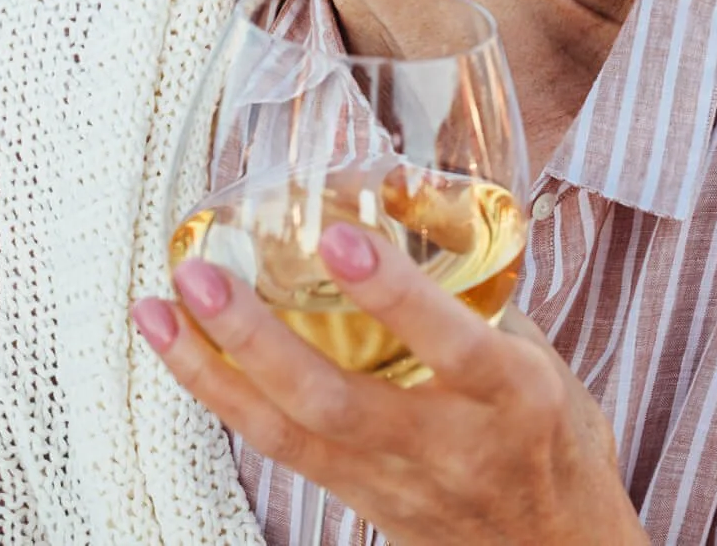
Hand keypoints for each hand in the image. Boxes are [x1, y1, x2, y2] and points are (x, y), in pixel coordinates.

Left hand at [131, 222, 642, 545]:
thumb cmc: (557, 446)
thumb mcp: (548, 365)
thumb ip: (480, 301)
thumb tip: (408, 216)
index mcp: (513, 397)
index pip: (449, 343)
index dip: (391, 292)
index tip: (338, 236)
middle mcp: (448, 445)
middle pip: (335, 399)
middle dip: (257, 336)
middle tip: (202, 275)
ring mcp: (395, 481)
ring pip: (288, 432)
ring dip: (213, 370)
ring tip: (159, 310)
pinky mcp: (358, 502)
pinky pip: (278, 450)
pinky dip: (224, 397)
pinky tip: (184, 354)